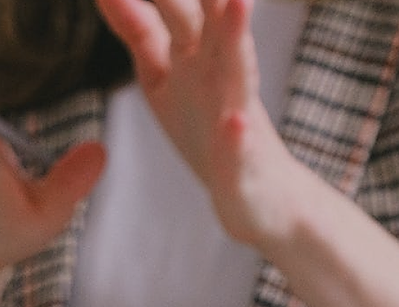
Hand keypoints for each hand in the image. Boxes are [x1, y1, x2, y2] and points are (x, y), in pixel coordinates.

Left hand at [93, 0, 308, 243]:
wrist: (258, 195)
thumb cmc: (206, 128)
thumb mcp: (162, 74)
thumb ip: (140, 31)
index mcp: (192, 53)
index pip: (164, 8)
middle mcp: (217, 72)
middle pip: (205, 20)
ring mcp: (235, 111)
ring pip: (237, 67)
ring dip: (237, 34)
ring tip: (239, 1)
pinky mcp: (243, 160)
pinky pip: (239, 146)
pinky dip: (238, 134)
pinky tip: (236, 123)